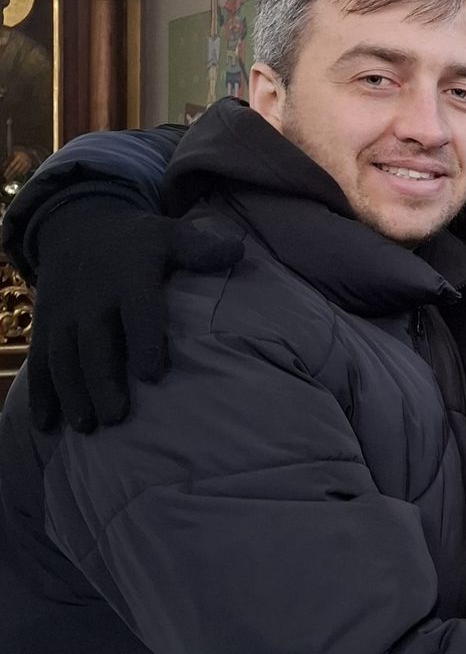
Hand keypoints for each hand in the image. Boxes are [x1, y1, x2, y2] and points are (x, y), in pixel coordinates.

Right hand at [27, 200, 242, 431]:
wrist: (78, 226)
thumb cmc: (138, 241)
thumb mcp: (169, 236)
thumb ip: (200, 250)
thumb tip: (237, 252)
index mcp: (128, 276)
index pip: (137, 309)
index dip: (143, 339)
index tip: (152, 373)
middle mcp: (92, 297)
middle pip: (95, 343)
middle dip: (103, 380)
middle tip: (116, 417)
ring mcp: (64, 314)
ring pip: (64, 357)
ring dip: (72, 393)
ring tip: (87, 427)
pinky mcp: (45, 326)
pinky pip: (40, 361)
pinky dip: (40, 394)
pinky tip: (46, 425)